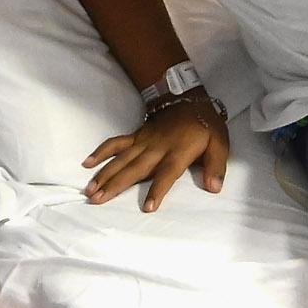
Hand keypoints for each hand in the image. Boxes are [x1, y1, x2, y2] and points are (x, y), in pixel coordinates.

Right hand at [84, 92, 228, 209]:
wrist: (188, 99)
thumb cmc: (205, 126)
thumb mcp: (220, 143)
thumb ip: (216, 166)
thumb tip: (214, 187)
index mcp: (178, 152)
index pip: (166, 174)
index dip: (157, 190)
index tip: (147, 208)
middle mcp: (156, 148)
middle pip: (134, 168)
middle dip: (116, 185)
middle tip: (98, 200)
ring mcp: (143, 141)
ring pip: (121, 158)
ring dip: (104, 174)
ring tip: (90, 190)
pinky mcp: (135, 136)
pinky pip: (115, 143)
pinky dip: (101, 152)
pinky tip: (87, 164)